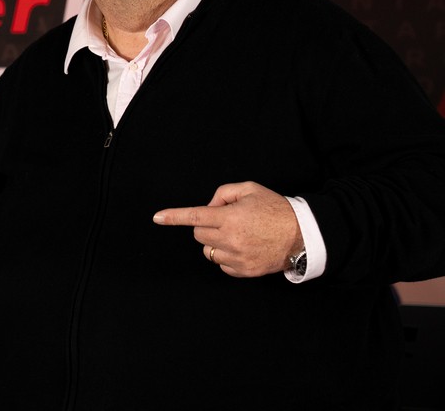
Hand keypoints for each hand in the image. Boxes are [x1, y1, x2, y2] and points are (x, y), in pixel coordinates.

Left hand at [152, 181, 302, 276]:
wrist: (303, 235)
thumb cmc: (275, 209)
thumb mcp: (250, 189)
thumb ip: (223, 192)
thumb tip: (208, 206)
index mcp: (230, 217)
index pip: (194, 216)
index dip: (173, 216)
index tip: (157, 217)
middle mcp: (231, 239)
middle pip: (198, 234)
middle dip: (205, 226)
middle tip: (225, 221)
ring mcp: (237, 257)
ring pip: (208, 250)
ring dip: (215, 242)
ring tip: (237, 235)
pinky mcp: (244, 271)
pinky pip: (221, 264)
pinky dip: (225, 256)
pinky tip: (242, 248)